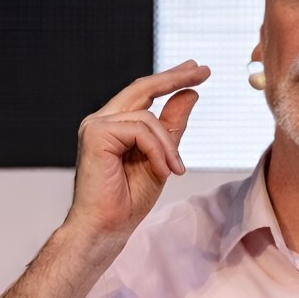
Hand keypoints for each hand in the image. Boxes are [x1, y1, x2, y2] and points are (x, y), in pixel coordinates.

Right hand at [65, 60, 209, 239]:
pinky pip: (140, 130)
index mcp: (116, 126)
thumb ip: (172, 127)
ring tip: (174, 170)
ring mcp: (96, 126)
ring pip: (148, 117)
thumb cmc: (128, 200)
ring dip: (168, 146)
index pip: (144, 93)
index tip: (197, 70)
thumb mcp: (162, 158)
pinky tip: (163, 170)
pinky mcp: (96, 134)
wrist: (107, 228)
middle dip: (175, 77)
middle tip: (203, 69)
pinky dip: (158, 151)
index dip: (171, 79)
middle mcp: (102, 121)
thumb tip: (189, 94)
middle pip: (142, 88)